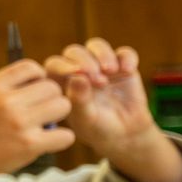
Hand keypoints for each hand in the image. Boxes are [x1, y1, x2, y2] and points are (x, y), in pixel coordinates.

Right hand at [0, 58, 74, 177]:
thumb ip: (6, 84)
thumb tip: (42, 77)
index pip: (31, 67)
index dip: (38, 77)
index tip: (32, 91)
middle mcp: (6, 102)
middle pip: (52, 87)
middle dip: (50, 98)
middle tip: (40, 111)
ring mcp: (19, 123)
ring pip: (63, 106)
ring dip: (57, 116)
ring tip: (43, 124)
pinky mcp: (29, 145)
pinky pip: (66, 135)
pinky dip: (60, 139)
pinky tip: (47, 141)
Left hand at [44, 39, 157, 155]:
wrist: (124, 135)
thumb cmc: (96, 128)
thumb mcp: (86, 120)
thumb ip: (79, 100)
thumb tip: (77, 77)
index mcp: (61, 82)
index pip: (54, 65)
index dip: (62, 65)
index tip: (76, 73)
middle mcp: (78, 70)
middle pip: (74, 52)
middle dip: (84, 61)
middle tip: (97, 79)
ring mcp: (100, 66)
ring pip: (96, 46)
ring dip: (103, 54)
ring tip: (110, 71)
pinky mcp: (122, 67)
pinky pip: (124, 53)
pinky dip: (127, 57)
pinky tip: (127, 70)